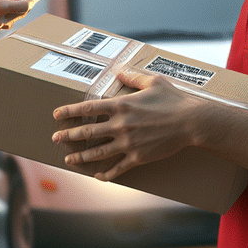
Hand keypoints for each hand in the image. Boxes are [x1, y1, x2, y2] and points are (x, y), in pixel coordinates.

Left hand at [51, 69, 208, 180]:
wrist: (192, 122)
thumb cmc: (174, 99)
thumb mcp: (153, 81)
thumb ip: (132, 76)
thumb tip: (118, 70)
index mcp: (122, 104)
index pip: (88, 108)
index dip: (70, 111)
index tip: (57, 115)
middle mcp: (121, 124)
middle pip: (88, 131)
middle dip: (69, 136)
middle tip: (55, 139)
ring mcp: (129, 142)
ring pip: (98, 152)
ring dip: (81, 156)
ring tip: (69, 159)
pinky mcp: (138, 156)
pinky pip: (119, 167)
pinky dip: (107, 173)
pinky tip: (98, 176)